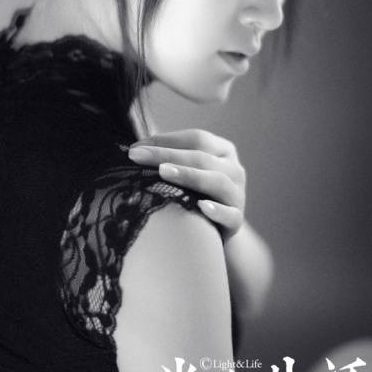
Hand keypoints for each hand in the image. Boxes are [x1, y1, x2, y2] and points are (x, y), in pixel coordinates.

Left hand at [127, 128, 244, 240]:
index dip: (166, 140)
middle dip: (166, 154)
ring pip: (217, 181)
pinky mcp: (237, 220)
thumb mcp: (184, 172)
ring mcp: (238, 195)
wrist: (213, 232)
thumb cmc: (192, 195)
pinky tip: (202, 207)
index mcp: (222, 150)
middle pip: (201, 157)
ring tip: (163, 172)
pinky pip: (231, 214)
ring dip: (189, 175)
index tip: (135, 147)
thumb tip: (133, 149)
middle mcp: (234, 169)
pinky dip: (217, 210)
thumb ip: (166, 158)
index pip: (196, 139)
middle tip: (136, 156)